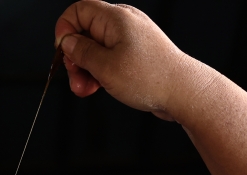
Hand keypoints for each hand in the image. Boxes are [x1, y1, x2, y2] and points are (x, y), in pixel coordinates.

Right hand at [54, 1, 201, 120]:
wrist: (184, 93)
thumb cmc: (152, 78)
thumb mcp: (105, 67)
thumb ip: (81, 52)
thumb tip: (67, 43)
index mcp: (115, 18)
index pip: (78, 10)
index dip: (65, 30)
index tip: (62, 53)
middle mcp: (124, 23)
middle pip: (85, 32)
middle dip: (75, 57)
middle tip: (75, 79)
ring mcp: (131, 39)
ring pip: (97, 49)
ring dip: (86, 69)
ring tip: (86, 89)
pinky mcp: (136, 54)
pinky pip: (110, 58)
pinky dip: (100, 72)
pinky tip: (99, 87)